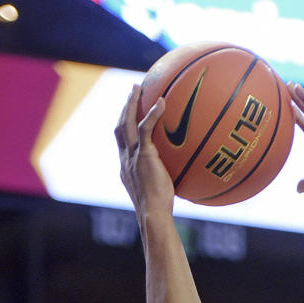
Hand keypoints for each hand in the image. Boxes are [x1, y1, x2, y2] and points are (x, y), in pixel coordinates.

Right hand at [115, 86, 173, 216]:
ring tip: (138, 88)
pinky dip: (152, 114)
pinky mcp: (143, 155)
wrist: (153, 214)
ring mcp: (132, 156)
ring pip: (127, 123)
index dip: (125, 127)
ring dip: (131, 103)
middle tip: (132, 93)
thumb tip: (183, 180)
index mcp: (127, 167)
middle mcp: (125, 159)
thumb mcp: (160, 194)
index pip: (122, 143)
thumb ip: (165, 182)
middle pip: (120, 127)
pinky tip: (162, 102)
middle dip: (125, 108)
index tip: (130, 115)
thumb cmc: (159, 211)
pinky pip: (146, 129)